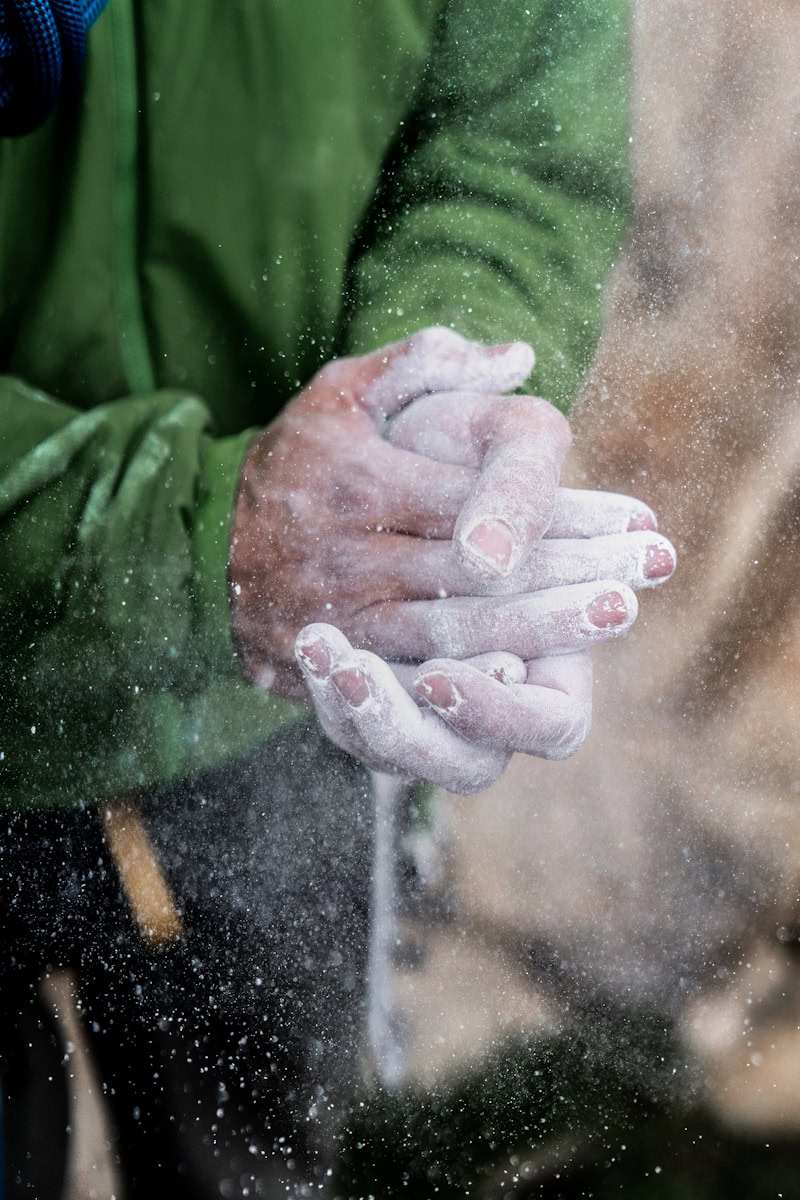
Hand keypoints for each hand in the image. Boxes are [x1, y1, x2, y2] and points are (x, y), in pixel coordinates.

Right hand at [230, 328, 673, 695]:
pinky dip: (477, 680)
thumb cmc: (292, 461)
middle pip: (480, 570)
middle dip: (570, 573)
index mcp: (362, 482)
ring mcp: (346, 615)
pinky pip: (415, 677)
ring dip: (543, 627)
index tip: (631, 519)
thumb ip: (421, 364)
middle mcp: (354, 553)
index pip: (480, 502)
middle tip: (649, 574)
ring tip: (618, 616)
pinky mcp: (339, 660)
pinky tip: (536, 675)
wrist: (204, 546)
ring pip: (458, 630)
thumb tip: (517, 357)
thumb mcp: (338, 393)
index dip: (561, 513)